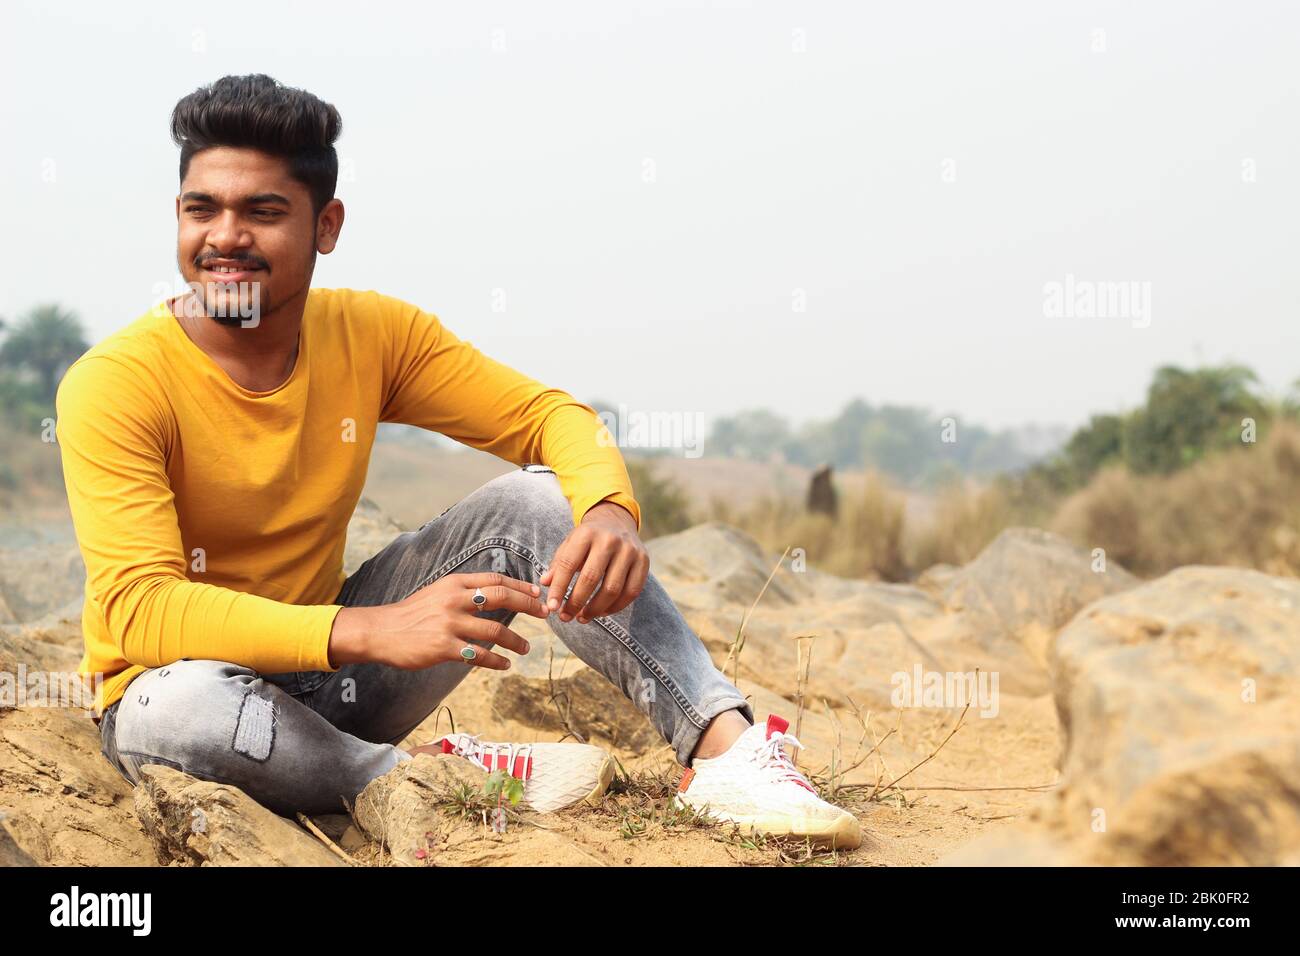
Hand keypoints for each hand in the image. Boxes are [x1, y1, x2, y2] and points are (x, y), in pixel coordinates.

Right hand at [329, 572, 548, 670]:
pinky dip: (496, 661)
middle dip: (528, 605)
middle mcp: (454, 599)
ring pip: (495, 631)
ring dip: (516, 641)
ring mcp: (449, 624)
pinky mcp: (444, 648)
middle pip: (502, 598)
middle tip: (545, 614)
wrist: (380, 631)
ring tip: (525, 648)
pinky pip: (479, 655)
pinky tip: (505, 665)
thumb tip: (494, 593)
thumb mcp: (437, 592)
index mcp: (454, 583)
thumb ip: (463, 591)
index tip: (537, 593)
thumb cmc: (411, 614)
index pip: (496, 579)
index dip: (520, 585)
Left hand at [540, 501, 648, 623]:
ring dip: (595, 609)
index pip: (568, 564)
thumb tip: (545, 584)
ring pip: (612, 589)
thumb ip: (558, 564)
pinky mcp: (644, 561)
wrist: (617, 521)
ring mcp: (629, 551)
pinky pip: (631, 592)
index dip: (559, 588)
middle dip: (576, 602)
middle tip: (565, 617)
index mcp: (586, 533)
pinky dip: (616, 607)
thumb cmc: (588, 539)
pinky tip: (602, 612)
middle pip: (591, 578)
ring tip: (582, 618)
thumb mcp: (570, 544)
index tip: (551, 607)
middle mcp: (609, 540)